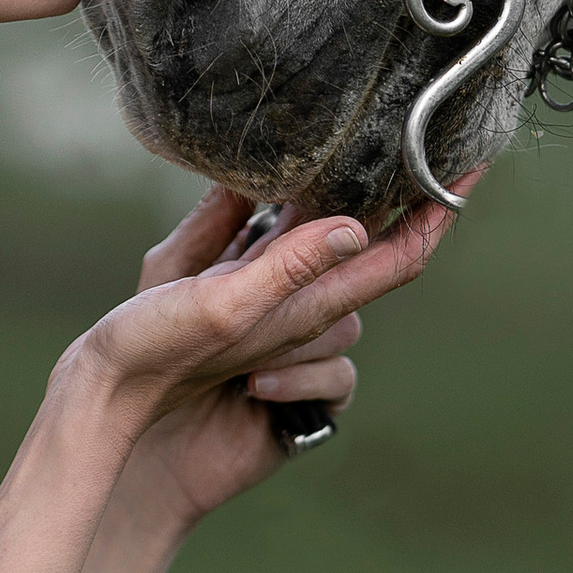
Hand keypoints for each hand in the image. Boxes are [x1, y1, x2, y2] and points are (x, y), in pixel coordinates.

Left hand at [76, 182, 455, 527]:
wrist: (125, 414)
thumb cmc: (144, 339)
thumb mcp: (171, 267)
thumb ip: (216, 222)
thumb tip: (257, 172)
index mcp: (275, 266)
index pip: (344, 223)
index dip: (396, 194)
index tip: (447, 158)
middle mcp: (301, 307)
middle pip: (378, 266)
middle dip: (416, 234)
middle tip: (443, 198)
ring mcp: (307, 355)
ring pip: (348, 325)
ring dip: (305, 335)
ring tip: (245, 357)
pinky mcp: (307, 404)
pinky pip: (339, 378)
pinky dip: (301, 379)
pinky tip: (255, 388)